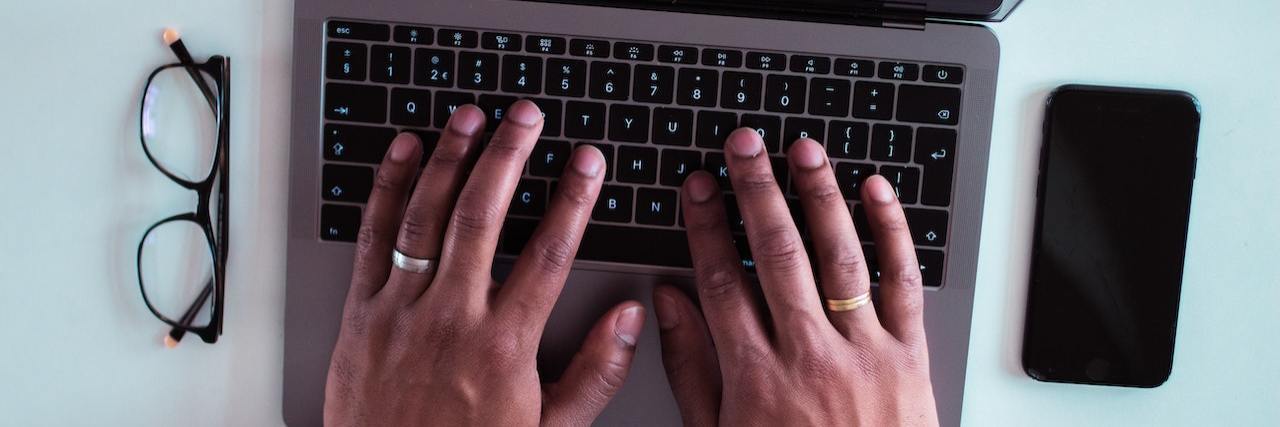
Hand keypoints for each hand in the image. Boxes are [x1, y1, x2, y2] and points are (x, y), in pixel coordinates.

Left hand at [324, 101, 644, 425]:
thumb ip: (594, 373)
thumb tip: (628, 319)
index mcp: (504, 347)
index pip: (549, 254)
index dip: (572, 199)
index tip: (587, 163)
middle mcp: (453, 319)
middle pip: (484, 215)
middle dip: (509, 155)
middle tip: (526, 116)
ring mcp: (402, 312)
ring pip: (428, 216)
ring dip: (451, 159)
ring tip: (471, 118)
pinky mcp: (361, 314)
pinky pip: (373, 238)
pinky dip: (389, 189)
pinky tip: (407, 155)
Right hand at [654, 129, 937, 425]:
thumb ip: (692, 367)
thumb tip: (667, 302)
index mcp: (756, 377)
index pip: (722, 280)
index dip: (706, 226)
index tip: (698, 187)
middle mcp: (809, 355)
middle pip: (776, 253)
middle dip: (756, 191)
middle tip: (742, 146)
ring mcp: (863, 352)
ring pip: (838, 255)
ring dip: (818, 195)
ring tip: (802, 151)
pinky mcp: (909, 356)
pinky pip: (902, 282)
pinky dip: (891, 231)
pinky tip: (875, 192)